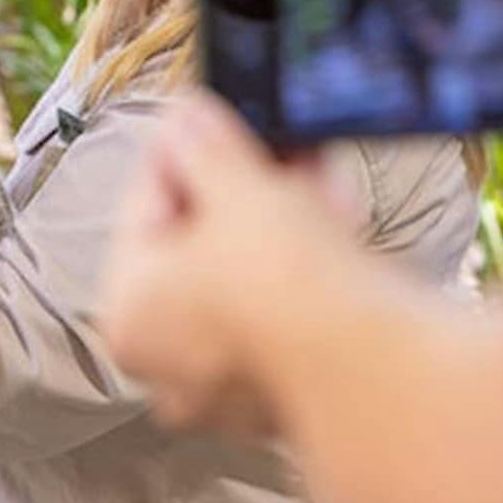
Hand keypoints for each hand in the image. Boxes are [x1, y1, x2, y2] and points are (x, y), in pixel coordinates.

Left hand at [95, 91, 365, 429]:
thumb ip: (205, 147)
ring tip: (309, 163)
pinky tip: (331, 210)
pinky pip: (286, 304)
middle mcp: (170, 362)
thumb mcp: (237, 189)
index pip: (144, 206)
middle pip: (200, 243)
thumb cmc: (282, 285)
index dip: (179, 148)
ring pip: (247, 272)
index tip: (201, 115)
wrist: (374, 363)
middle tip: (262, 135)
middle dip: (241, 181)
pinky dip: (304, 258)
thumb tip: (187, 118)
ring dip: (280, 211)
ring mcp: (233, 383)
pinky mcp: (296, 387)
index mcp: (129, 316)